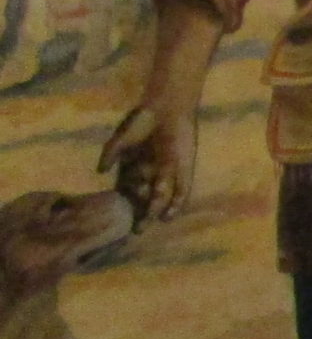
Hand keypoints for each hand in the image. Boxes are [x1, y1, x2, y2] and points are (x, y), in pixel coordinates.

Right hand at [99, 101, 194, 224]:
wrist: (168, 108)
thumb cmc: (142, 121)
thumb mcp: (123, 138)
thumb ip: (111, 153)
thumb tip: (100, 170)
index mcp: (134, 168)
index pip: (127, 191)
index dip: (123, 205)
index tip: (115, 220)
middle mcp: (151, 174)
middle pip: (144, 198)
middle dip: (139, 214)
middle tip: (134, 230)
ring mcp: (168, 172)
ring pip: (161, 197)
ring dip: (154, 211)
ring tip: (145, 225)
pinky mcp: (185, 169)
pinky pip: (182, 189)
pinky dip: (176, 203)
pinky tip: (168, 216)